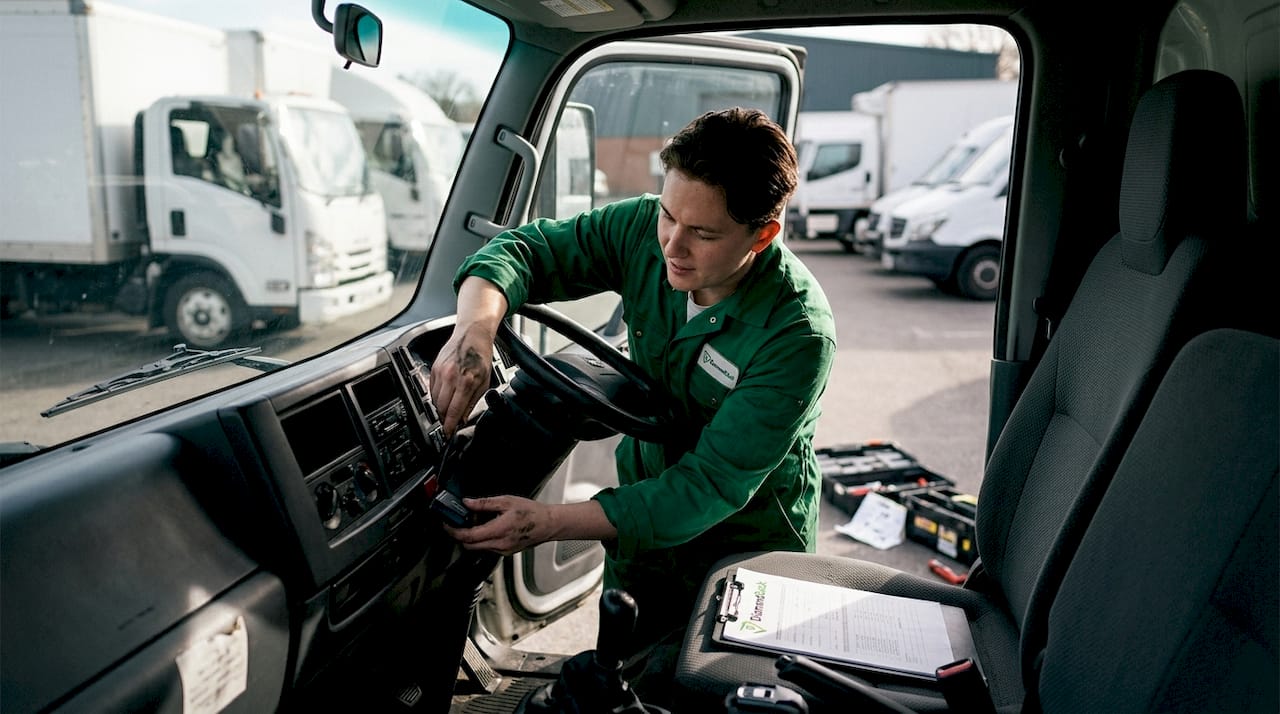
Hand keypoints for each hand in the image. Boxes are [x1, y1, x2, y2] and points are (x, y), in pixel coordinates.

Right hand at [429, 322, 495, 435]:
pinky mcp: (434, 368)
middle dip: (443, 419)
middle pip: (440, 408)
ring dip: (439, 408)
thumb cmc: (481, 356)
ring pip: (434, 400)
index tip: (448, 433)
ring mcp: (440, 372)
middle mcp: (451, 377)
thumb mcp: (484, 382)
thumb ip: (473, 401)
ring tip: (447, 410)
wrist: (472, 335)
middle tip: (448, 423)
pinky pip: (431, 389)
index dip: (449, 425)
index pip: (453, 411)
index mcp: (466, 381)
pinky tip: (444, 396)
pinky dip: (436, 397)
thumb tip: (463, 417)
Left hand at [442, 497, 616, 555]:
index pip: (468, 536)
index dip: (454, 531)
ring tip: (476, 522)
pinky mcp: (505, 552)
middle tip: (458, 521)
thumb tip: (467, 502)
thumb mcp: (506, 501)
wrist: (548, 524)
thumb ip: (484, 503)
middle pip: (469, 545)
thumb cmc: (531, 512)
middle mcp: (499, 544)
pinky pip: (487, 547)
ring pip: (478, 547)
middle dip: (460, 535)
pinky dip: (482, 539)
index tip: (447, 524)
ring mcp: (502, 550)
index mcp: (498, 531)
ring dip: (472, 537)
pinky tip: (488, 527)